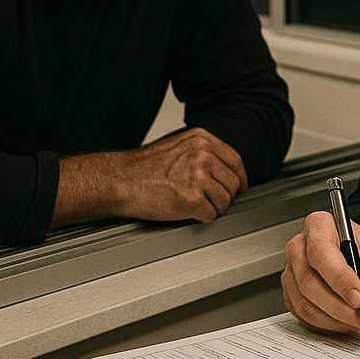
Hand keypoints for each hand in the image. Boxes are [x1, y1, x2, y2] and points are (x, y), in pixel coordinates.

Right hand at [52, 127, 248, 225]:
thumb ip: (202, 152)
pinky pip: (210, 215)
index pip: (235, 160)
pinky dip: (201, 218)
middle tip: (209, 199)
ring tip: (193, 204)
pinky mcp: (192, 200)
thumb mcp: (178, 146)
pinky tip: (187, 212)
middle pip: (232, 183)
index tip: (240, 186)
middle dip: (224, 195)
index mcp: (202, 140)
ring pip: (224, 201)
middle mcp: (203, 155)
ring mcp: (199, 177)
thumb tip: (223, 167)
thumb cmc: (144, 167)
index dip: (239, 177)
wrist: (120, 180)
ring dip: (212, 207)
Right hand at [282, 210, 359, 335]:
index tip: (359, 297)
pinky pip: (304, 316)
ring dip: (336, 320)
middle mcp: (300, 248)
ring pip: (306, 304)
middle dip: (339, 306)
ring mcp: (292, 273)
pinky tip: (348, 323)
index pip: (320, 252)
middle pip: (309, 282)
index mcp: (320, 226)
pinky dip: (328, 325)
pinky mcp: (292, 295)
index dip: (339, 278)